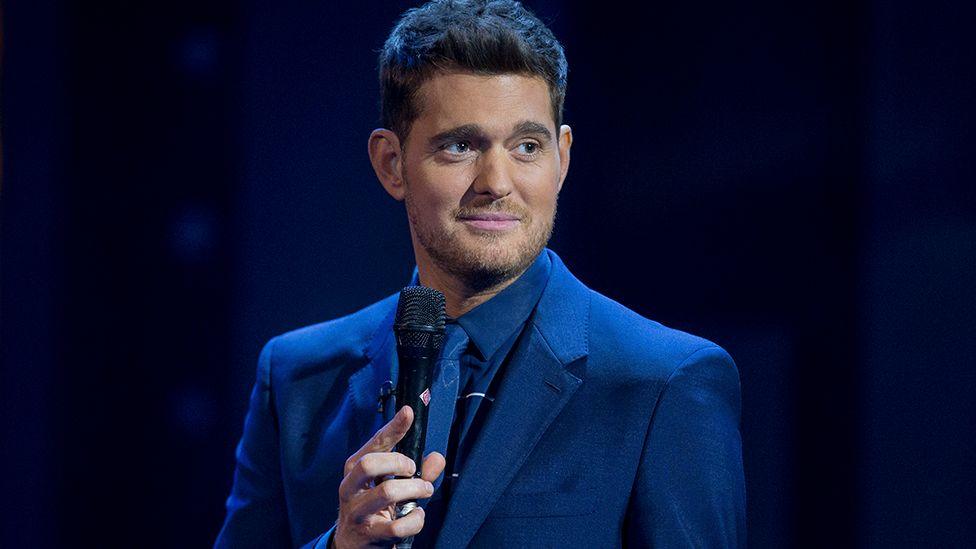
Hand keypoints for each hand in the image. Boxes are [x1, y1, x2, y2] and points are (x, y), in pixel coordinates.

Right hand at [334, 406, 445, 548]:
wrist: (352, 544)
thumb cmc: (375, 507)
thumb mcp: (392, 484)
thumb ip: (417, 471)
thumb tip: (437, 458)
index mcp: (354, 469)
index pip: (374, 444)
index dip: (393, 428)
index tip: (408, 412)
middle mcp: (350, 488)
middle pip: (370, 464)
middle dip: (399, 462)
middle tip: (413, 470)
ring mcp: (358, 512)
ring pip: (386, 492)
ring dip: (415, 489)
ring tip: (424, 491)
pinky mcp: (370, 535)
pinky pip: (398, 526)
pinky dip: (415, 520)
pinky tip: (417, 516)